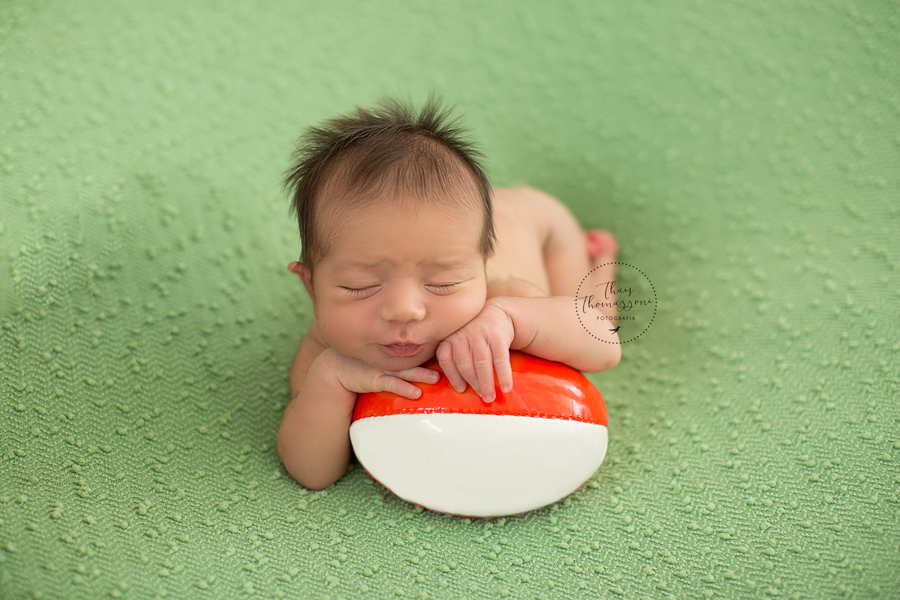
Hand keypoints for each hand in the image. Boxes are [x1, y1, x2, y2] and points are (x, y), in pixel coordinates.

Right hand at [326, 348, 440, 399]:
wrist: (339, 366)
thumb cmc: (367, 362)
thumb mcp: (387, 356)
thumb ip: (405, 356)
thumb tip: (430, 364)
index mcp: (398, 350)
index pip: (420, 347)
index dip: (435, 348)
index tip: (453, 351)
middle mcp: (392, 356)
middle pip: (417, 357)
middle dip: (433, 360)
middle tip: (450, 363)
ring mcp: (383, 366)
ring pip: (406, 370)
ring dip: (421, 374)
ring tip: (436, 379)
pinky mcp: (374, 378)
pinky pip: (390, 384)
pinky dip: (403, 388)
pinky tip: (415, 394)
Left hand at [436, 299, 514, 402]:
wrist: (496, 313)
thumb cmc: (474, 335)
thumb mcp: (459, 339)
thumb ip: (454, 357)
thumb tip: (458, 388)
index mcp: (450, 338)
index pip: (446, 359)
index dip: (453, 376)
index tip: (461, 389)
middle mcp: (463, 335)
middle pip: (465, 364)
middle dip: (473, 383)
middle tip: (482, 397)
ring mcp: (480, 334)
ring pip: (482, 363)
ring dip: (486, 383)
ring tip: (490, 397)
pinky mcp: (497, 336)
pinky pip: (500, 358)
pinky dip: (503, 375)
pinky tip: (506, 387)